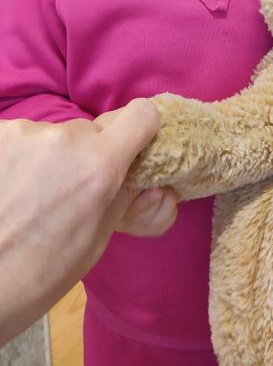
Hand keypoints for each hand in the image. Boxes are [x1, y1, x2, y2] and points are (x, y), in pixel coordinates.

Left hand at [0, 98, 175, 344]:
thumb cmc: (40, 274)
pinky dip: (20, 157)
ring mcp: (26, 133)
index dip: (141, 130)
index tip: (132, 145)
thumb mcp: (97, 238)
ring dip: (50, 157)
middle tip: (67, 191)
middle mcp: (65, 140)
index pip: (141, 115)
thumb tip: (138, 170)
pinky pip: (23, 138)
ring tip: (30, 195)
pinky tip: (10, 187)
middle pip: (91, 132)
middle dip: (86, 155)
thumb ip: (120, 193)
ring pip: (55, 135)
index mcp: (100, 167)